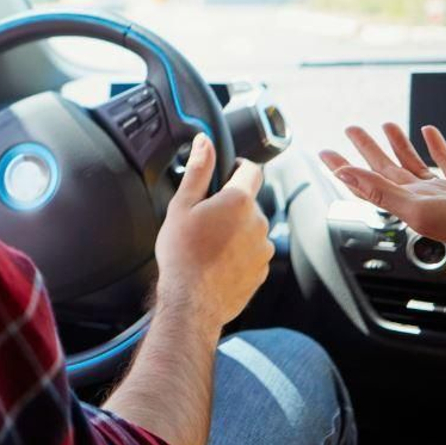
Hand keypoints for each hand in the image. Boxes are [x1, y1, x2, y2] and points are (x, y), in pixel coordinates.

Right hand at [153, 135, 272, 329]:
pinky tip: (216, 260)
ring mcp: (263, 248)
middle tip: (204, 217)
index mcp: (239, 201)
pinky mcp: (262, 270)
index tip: (226, 172)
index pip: (251, 169)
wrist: (192, 302)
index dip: (238, 166)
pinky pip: (252, 252)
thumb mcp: (182, 206)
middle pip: (248, 201)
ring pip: (250, 228)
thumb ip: (198, 170)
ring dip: (235, 230)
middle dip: (230, 204)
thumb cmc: (183, 255)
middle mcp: (258, 222)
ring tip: (208, 243)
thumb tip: (205, 142)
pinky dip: (239, 252)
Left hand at [319, 122, 445, 284]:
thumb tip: (345, 174)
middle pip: (386, 168)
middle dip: (367, 148)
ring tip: (385, 124)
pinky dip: (435, 144)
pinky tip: (428, 131)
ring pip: (414, 161)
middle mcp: (423, 196)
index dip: (344, 167)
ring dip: (398, 143)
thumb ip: (380, 191)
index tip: (326, 153)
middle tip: (352, 128)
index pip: (366, 182)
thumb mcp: (418, 209)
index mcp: (406, 203)